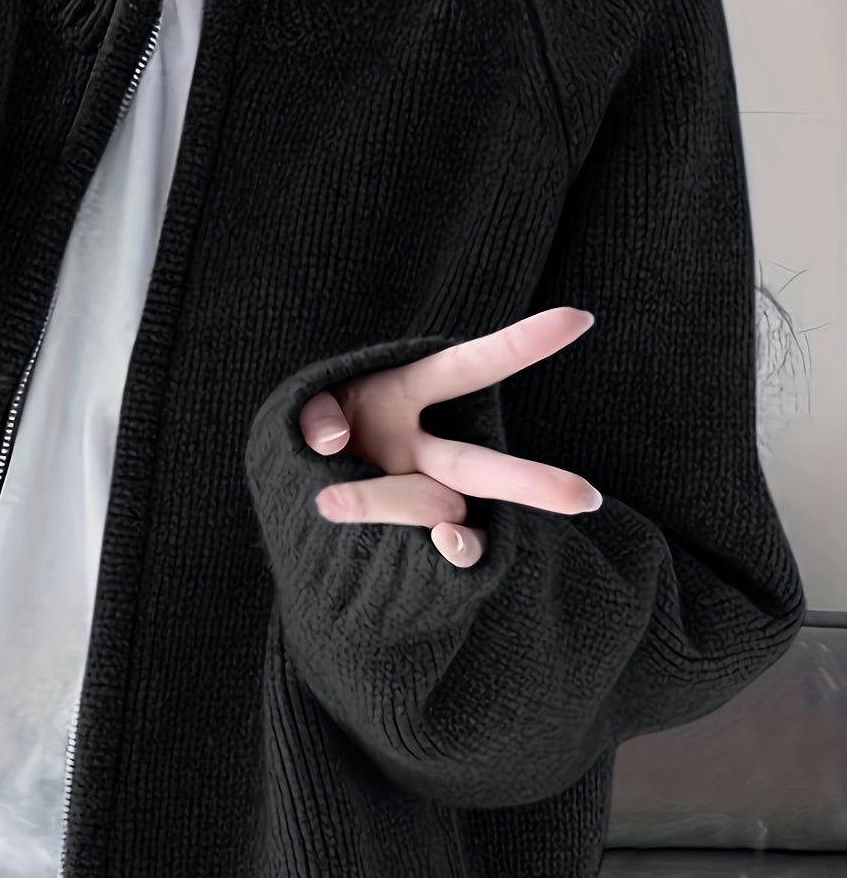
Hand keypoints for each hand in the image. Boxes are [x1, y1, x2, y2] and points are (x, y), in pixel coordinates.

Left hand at [300, 306, 603, 567]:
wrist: (293, 495)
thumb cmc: (306, 434)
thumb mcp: (300, 408)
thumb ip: (312, 411)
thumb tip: (326, 440)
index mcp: (405, 396)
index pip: (469, 368)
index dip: (519, 345)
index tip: (580, 318)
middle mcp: (422, 454)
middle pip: (479, 468)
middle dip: (530, 484)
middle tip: (583, 499)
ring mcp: (416, 502)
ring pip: (438, 515)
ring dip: (398, 511)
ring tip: (335, 503)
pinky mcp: (401, 546)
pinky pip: (425, 560)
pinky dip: (421, 558)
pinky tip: (419, 550)